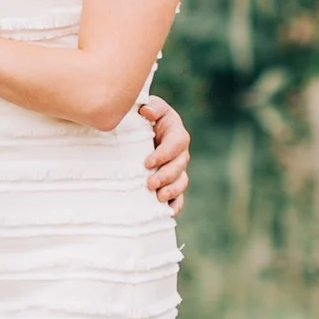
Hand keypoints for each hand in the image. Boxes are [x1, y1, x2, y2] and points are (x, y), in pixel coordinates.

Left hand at [139, 92, 189, 215]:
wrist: (137, 131)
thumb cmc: (141, 117)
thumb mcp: (146, 107)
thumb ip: (150, 107)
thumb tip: (146, 111)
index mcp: (176, 132)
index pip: (177, 143)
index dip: (164, 154)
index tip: (147, 163)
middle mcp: (180, 152)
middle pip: (180, 165)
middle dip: (166, 176)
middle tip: (150, 183)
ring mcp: (177, 168)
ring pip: (182, 181)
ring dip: (172, 191)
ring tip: (159, 197)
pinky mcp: (172, 182)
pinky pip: (179, 195)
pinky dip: (176, 204)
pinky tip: (168, 211)